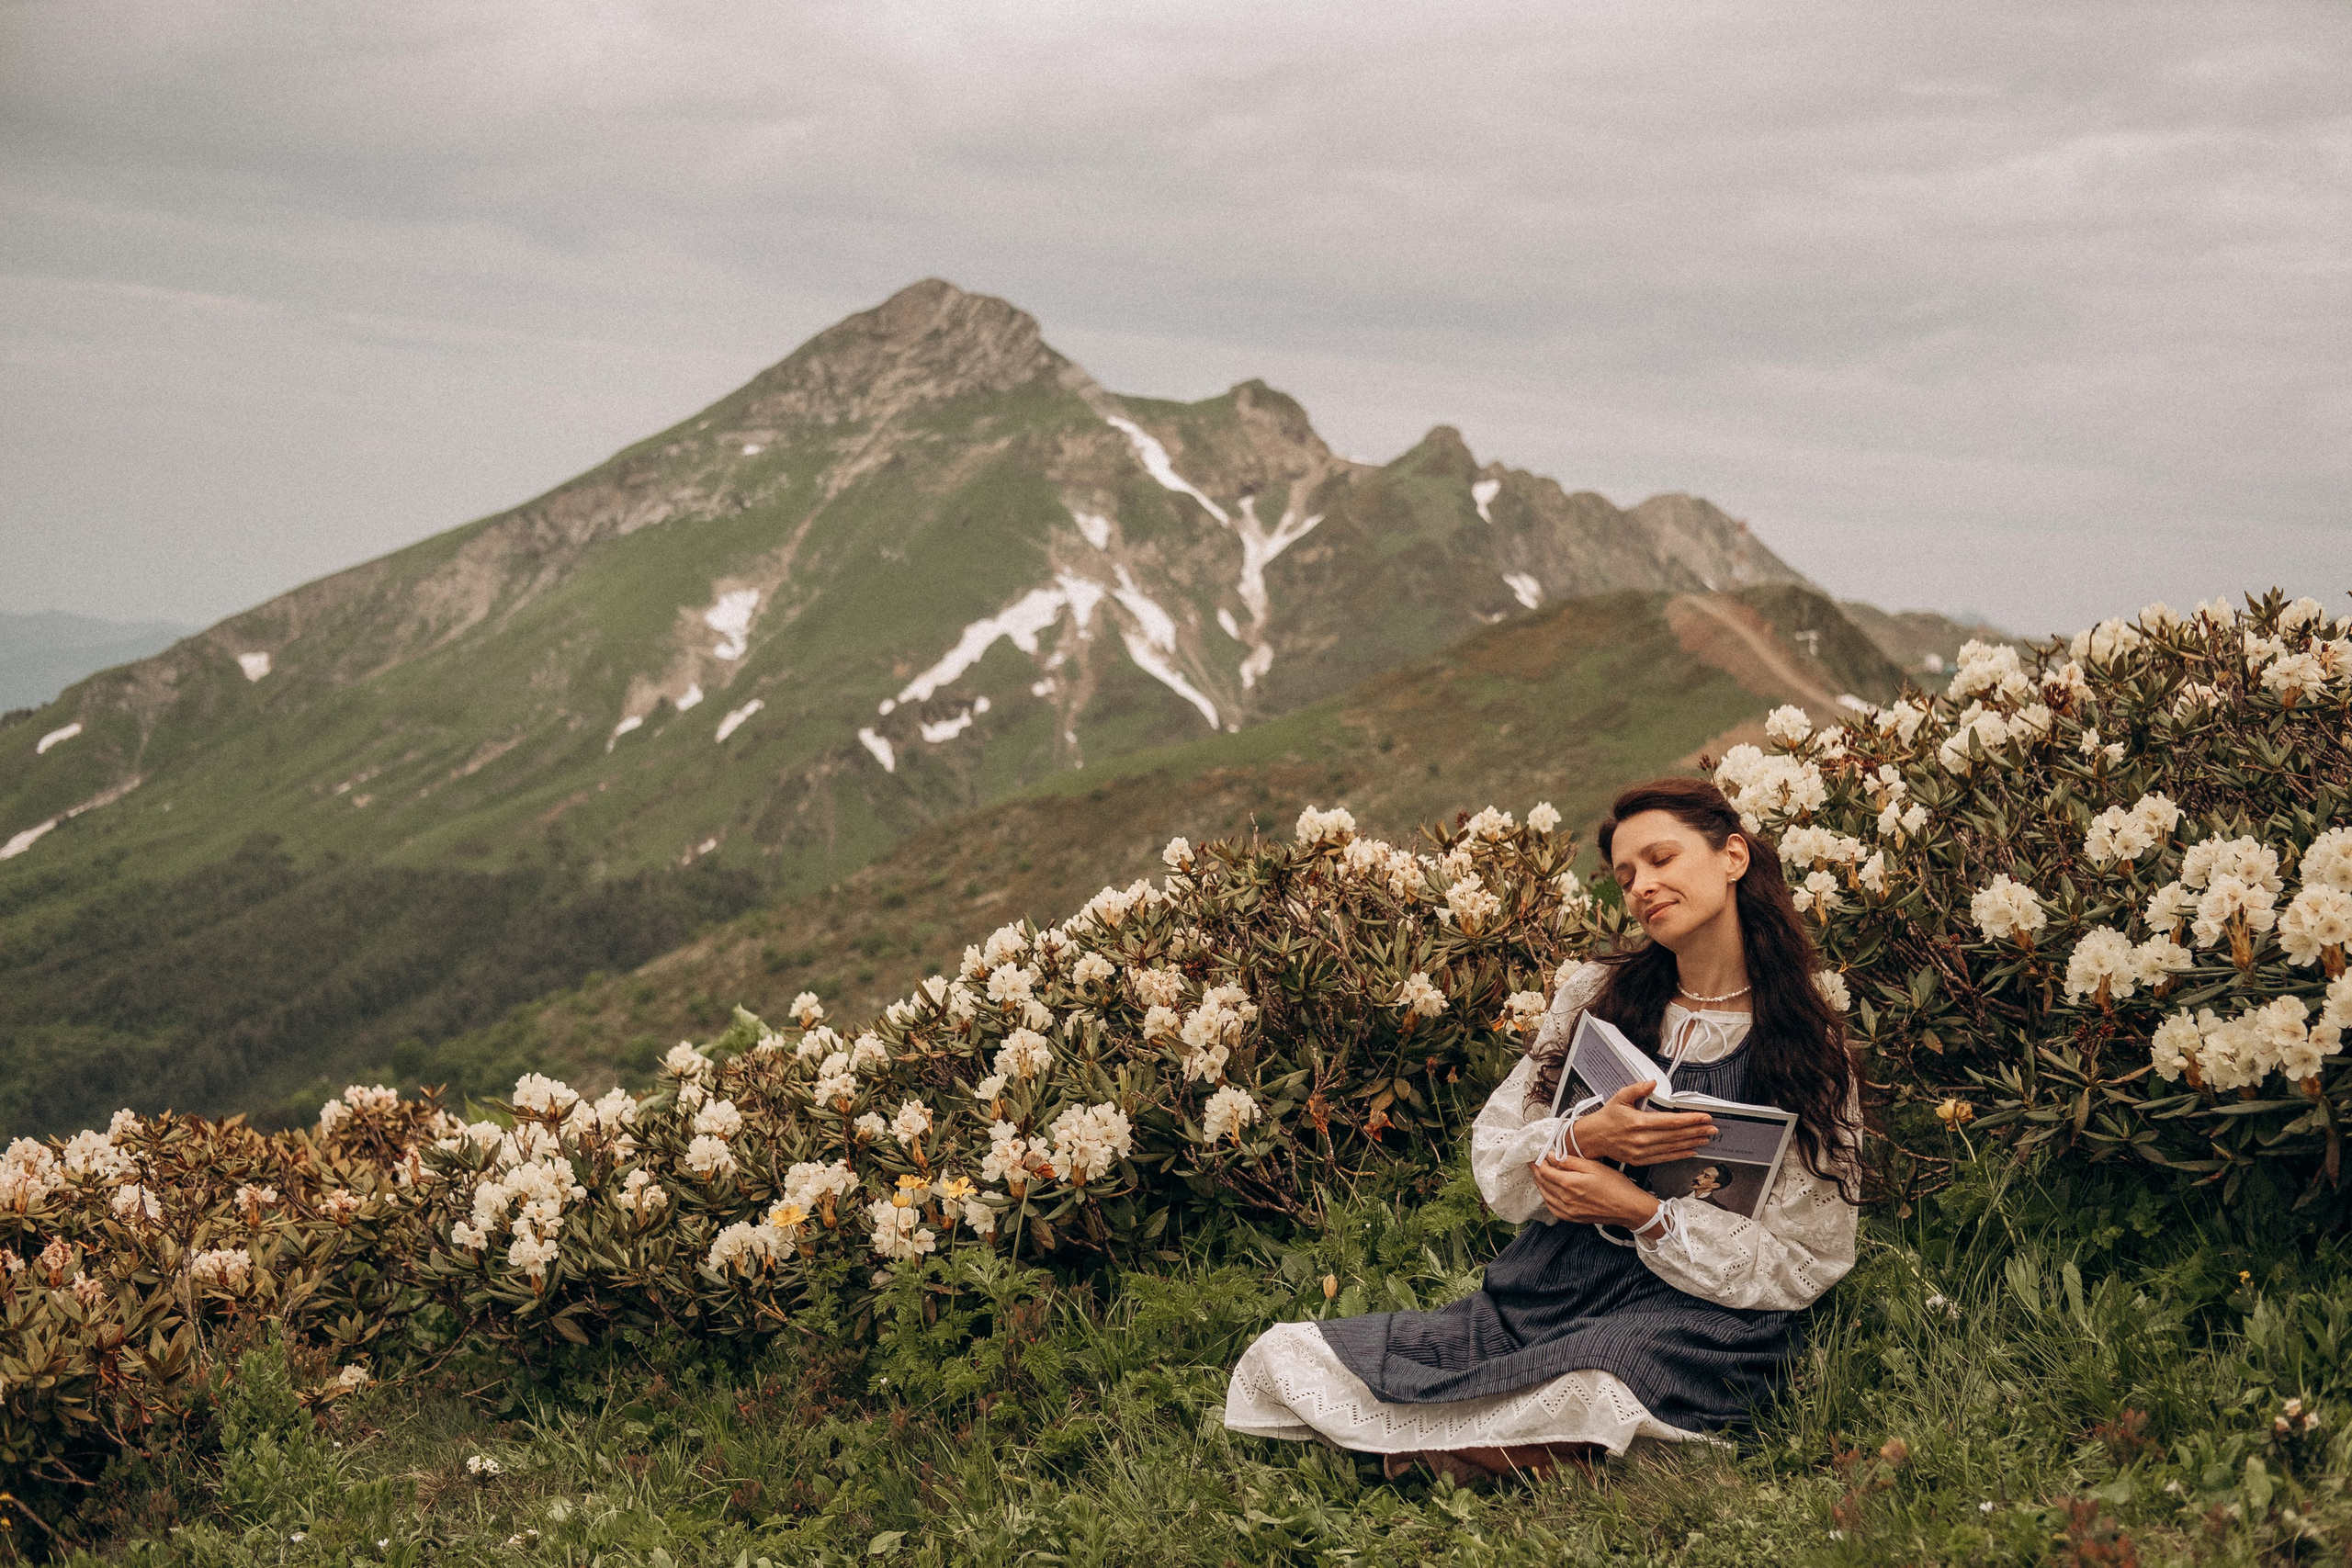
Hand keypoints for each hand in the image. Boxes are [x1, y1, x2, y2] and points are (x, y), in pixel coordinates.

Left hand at [1530, 1153, 1663, 1233]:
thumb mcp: (1593, 1167)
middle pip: (1542, 1183)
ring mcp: (1568, 1211)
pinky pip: (1552, 1208)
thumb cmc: (1615, 1186)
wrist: (1628, 1208)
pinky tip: (1549, 1192)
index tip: (1536, 1156)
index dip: (1537, 1162)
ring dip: (1540, 1184)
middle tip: (1534, 1163)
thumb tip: (1551, 1156)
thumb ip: (1570, 1161)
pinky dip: (1547, 1198)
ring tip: (1540, 1174)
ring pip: (1545, 1195)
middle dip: (1536, 1171)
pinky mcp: (1572, 1218)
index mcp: (1570, 1184)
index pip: (1544, 1171)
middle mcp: (1566, 1199)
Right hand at [1568, 1081, 1717, 1166]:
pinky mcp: (1640, 1160)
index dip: (1690, 1119)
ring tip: (1706, 1139)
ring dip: (1692, 1143)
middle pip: (1676, 1136)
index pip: (1671, 1121)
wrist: (1592, 1138)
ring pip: (1673, 1148)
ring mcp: (1642, 1151)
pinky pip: (1664, 1158)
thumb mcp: (1620, 1097)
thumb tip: (1652, 1082)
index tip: (1705, 1117)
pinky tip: (1691, 1151)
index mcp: (1639, 1122)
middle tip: (1712, 1129)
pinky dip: (1679, 1155)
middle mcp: (1642, 1139)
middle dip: (1697, 1131)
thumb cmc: (1607, 1117)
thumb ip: (1637, 1089)